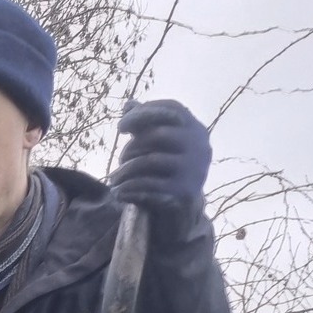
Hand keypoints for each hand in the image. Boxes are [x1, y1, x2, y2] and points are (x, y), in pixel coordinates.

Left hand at [110, 99, 210, 233]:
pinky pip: (150, 186)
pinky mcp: (184, 192)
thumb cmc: (168, 168)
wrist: (185, 209)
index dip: (144, 113)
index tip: (121, 127)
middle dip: (132, 146)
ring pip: (150, 161)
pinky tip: (118, 193)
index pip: (171, 109)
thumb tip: (129, 104)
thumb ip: (147, 124)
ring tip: (113, 178)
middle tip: (120, 158)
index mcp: (195, 128)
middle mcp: (199, 146)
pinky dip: (130, 188)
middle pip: (158, 135)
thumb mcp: (160, 144)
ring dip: (126, 170)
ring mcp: (193, 170)